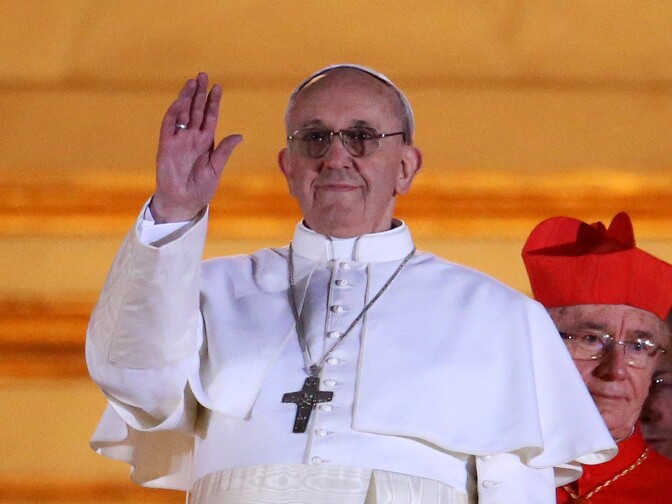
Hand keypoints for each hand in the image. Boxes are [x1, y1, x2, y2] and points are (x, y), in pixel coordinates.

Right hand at [150, 72, 242, 222]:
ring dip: (186, 98)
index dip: (213, 103)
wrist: (183, 203)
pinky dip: (174, 114)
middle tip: (203, 75)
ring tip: (192, 83)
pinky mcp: (166, 146)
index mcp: (206, 142)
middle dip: (199, 93)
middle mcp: (192, 138)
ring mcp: (178, 140)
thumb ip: (224, 151)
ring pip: (182, 114)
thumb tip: (239, 136)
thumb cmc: (200, 189)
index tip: (218, 87)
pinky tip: (180, 102)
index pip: (209, 118)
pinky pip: (169, 126)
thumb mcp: (216, 169)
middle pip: (196, 111)